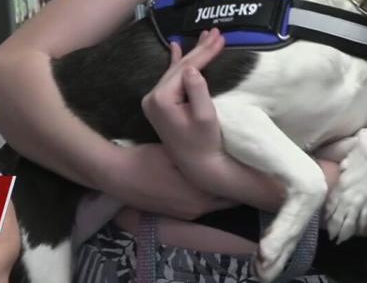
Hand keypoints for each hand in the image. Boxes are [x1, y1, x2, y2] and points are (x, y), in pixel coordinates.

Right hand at [107, 141, 235, 219]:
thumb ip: (201, 156)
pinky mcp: (176, 214)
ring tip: (226, 172)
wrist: (118, 176)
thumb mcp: (177, 153)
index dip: (241, 178)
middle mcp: (198, 210)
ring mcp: (186, 214)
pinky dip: (207, 195)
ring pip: (214, 203)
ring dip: (220, 191)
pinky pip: (201, 205)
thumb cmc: (148, 161)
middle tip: (241, 168)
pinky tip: (205, 181)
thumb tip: (222, 153)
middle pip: (226, 200)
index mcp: (201, 197)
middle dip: (233, 187)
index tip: (248, 166)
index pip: (233, 192)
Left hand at [141, 29, 234, 190]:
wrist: (197, 165)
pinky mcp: (160, 104)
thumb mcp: (205, 117)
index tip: (221, 38)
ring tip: (206, 36)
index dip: (204, 52)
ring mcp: (154, 101)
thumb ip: (198, 91)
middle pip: (180, 66)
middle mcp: (152, 97)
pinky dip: (176, 62)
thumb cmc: (205, 142)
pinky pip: (170, 78)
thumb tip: (193, 68)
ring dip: (192, 53)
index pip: (185, 68)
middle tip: (217, 32)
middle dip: (200, 49)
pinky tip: (176, 47)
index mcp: (161, 99)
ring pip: (176, 70)